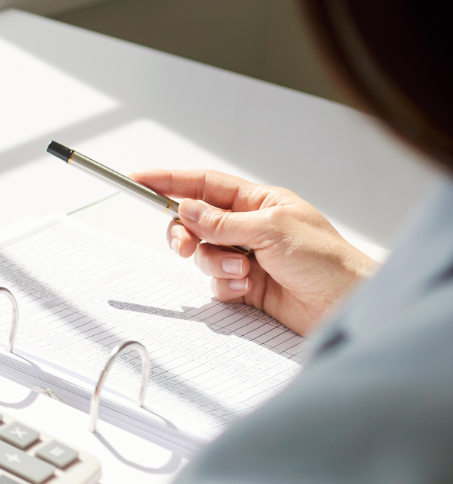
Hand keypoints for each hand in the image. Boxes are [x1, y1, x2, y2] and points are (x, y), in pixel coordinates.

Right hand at [132, 169, 377, 335]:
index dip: (169, 180)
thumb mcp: (272, 230)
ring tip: (242, 272)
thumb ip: (223, 221)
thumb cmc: (326, 260)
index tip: (138, 179)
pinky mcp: (245, 285)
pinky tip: (248, 287)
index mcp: (258, 202)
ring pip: (202, 254)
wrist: (345, 304)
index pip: (204, 185)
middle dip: (186, 234)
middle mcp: (248, 226)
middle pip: (194, 222)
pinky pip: (214, 281)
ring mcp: (245, 255)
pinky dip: (225, 284)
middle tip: (185, 246)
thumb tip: (186, 207)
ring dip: (215, 264)